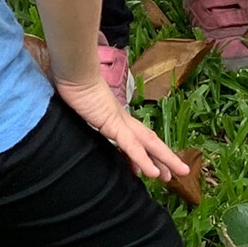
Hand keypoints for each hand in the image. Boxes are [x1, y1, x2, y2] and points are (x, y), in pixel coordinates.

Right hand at [54, 74, 188, 182]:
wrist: (71, 71)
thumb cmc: (71, 85)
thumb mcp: (78, 107)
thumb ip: (84, 114)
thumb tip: (81, 116)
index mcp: (114, 116)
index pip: (135, 137)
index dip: (145, 153)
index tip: (149, 170)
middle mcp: (122, 119)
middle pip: (149, 141)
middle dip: (163, 158)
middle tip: (175, 174)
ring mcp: (119, 121)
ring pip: (148, 144)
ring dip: (164, 160)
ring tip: (176, 175)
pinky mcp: (113, 123)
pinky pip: (131, 145)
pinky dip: (143, 159)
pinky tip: (152, 173)